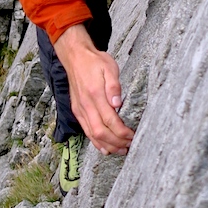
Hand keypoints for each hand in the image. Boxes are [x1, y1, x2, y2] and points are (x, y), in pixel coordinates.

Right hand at [54, 24, 134, 154]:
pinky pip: (86, 131)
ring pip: (92, 135)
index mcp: (95, 94)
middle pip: (101, 132)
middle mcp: (86, 105)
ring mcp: (80, 109)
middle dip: (116, 142)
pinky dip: (95, 142)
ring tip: (120, 150)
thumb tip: (118, 103)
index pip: (110, 120)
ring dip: (107, 145)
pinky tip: (105, 148)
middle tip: (129, 145)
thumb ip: (113, 86)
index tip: (132, 135)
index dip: (122, 132)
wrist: (75, 57)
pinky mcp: (77, 111)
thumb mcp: (109, 67)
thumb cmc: (94, 61)